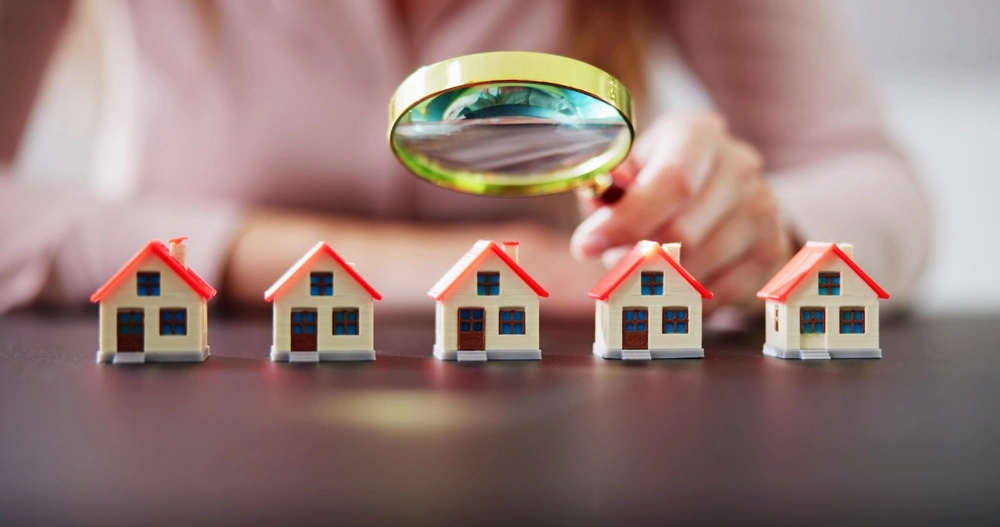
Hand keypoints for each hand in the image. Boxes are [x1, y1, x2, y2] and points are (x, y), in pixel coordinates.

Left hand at [570, 113, 794, 312]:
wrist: (725, 205)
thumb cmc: (661, 187)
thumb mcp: (632, 174)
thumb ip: (611, 185)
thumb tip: (595, 194)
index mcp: (698, 135)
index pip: (671, 182)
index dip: (626, 219)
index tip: (586, 245)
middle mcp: (739, 164)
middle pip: (682, 230)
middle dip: (635, 257)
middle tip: (612, 263)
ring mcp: (762, 207)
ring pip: (698, 265)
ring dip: (656, 279)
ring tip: (639, 270)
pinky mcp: (771, 249)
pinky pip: (718, 291)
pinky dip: (685, 295)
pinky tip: (673, 283)